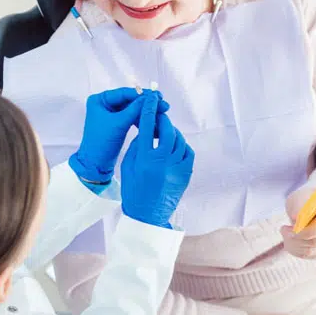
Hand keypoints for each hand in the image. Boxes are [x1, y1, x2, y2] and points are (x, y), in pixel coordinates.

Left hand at [69, 88, 168, 182]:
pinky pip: (132, 118)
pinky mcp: (117, 124)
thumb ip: (135, 109)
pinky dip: (142, 120)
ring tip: (162, 114)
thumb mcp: (119, 124)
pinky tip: (154, 123)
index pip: (124, 93)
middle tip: (164, 105)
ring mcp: (111, 114)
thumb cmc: (101, 143)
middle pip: (130, 100)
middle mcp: (104, 104)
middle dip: (146, 104)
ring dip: (146, 112)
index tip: (158, 96)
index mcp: (99, 100)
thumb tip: (150, 97)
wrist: (96, 164)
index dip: (142, 94)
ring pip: (133, 109)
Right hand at [121, 93, 194, 227]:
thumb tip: (147, 131)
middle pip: (167, 130)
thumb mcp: (128, 166)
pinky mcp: (186, 174)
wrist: (147, 215)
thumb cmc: (133, 190)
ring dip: (172, 133)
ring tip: (164, 133)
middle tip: (158, 116)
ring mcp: (177, 168)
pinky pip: (187, 152)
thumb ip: (137, 146)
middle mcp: (162, 162)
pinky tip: (174, 146)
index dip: (148, 111)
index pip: (146, 127)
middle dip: (163, 120)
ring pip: (179, 140)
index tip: (149, 99)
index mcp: (145, 159)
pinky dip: (181, 145)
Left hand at [281, 188, 315, 259]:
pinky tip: (290, 240)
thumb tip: (296, 218)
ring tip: (285, 232)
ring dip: (294, 244)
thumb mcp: (299, 196)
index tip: (291, 228)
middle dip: (297, 238)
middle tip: (283, 229)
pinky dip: (297, 250)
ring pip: (313, 251)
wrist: (310, 206)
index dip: (306, 231)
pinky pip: (312, 256)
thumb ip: (299, 205)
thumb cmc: (304, 199)